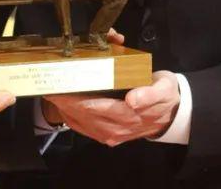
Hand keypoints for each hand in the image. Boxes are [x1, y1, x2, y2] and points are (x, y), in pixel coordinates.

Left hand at [42, 70, 180, 146]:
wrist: (173, 115)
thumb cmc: (166, 95)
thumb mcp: (164, 89)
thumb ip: (149, 94)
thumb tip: (132, 100)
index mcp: (127, 115)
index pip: (94, 107)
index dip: (73, 97)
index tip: (58, 86)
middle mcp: (116, 128)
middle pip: (82, 115)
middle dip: (63, 101)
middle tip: (47, 85)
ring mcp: (111, 134)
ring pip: (81, 122)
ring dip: (64, 109)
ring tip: (50, 93)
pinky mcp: (108, 136)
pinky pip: (85, 128)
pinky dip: (71, 117)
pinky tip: (62, 106)